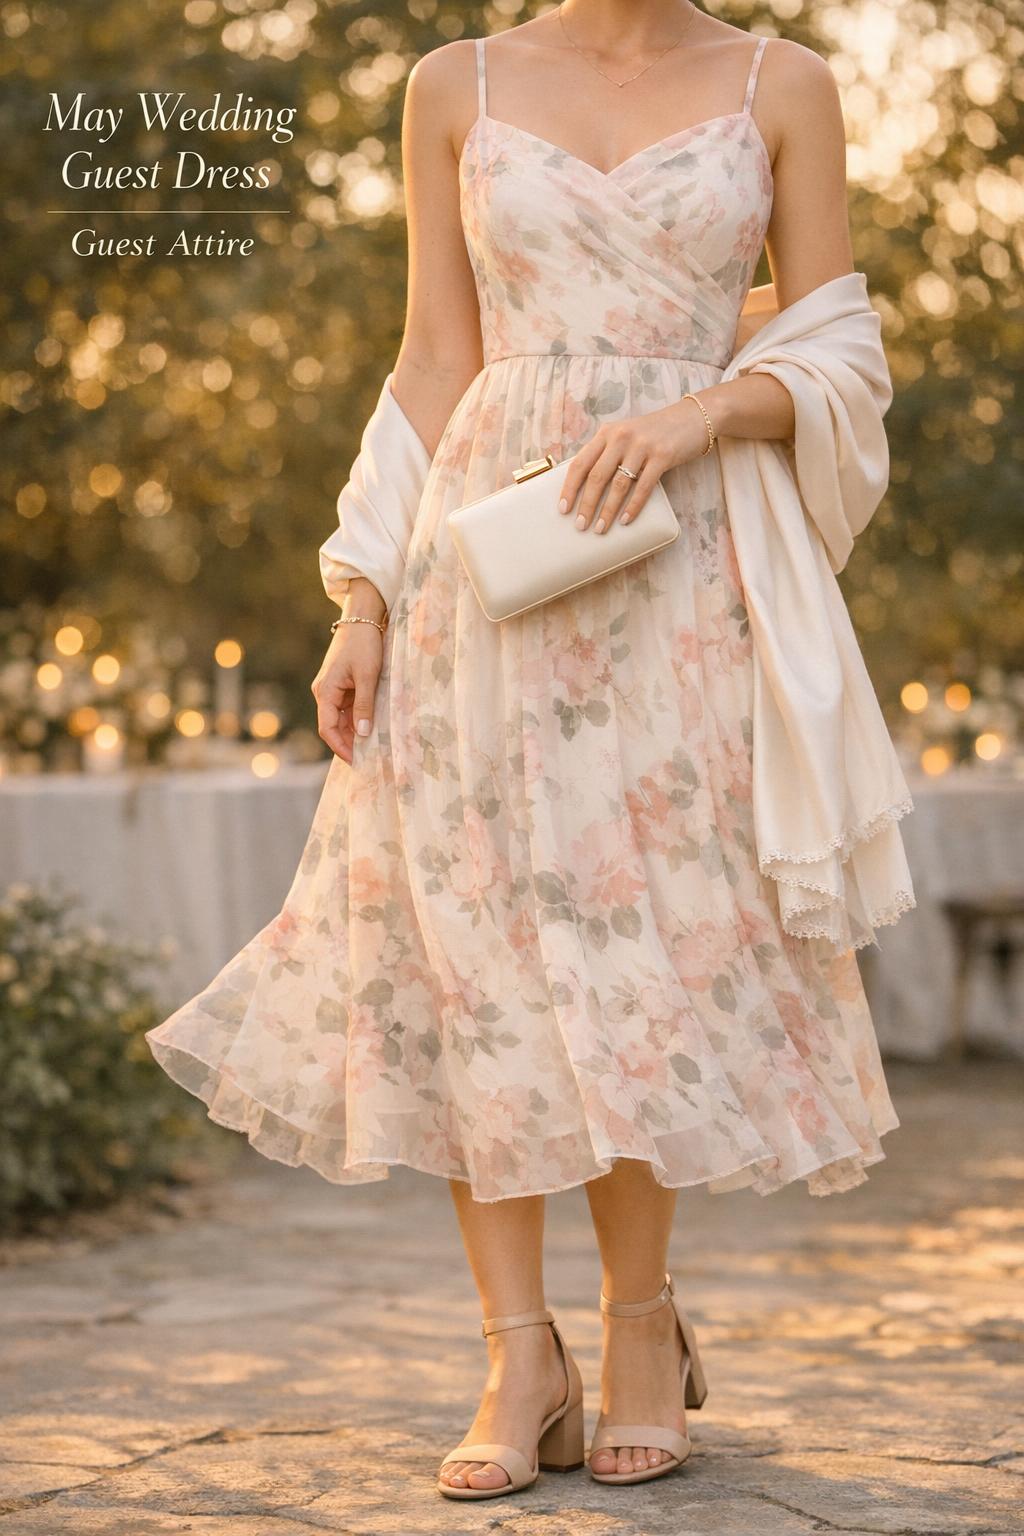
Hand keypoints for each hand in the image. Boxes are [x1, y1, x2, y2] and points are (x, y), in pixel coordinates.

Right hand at [311, 598, 384, 764]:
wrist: (362, 618)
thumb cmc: (364, 645)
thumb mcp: (368, 676)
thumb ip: (365, 706)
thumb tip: (363, 734)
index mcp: (325, 691)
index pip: (327, 729)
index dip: (341, 748)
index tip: (357, 761)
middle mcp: (325, 692)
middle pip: (333, 727)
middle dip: (348, 744)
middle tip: (368, 760)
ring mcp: (333, 689)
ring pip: (341, 719)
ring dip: (354, 733)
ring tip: (372, 749)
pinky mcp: (343, 685)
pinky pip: (348, 709)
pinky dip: (358, 720)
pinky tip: (372, 729)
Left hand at [558, 397, 713, 533]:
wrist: (692, 418)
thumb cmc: (654, 434)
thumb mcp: (625, 436)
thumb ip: (607, 454)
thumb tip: (586, 488)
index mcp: (607, 433)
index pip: (580, 463)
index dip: (569, 488)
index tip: (563, 509)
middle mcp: (621, 437)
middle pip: (597, 476)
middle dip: (587, 504)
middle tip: (580, 526)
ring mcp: (642, 446)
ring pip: (618, 485)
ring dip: (607, 510)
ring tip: (600, 528)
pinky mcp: (662, 456)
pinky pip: (643, 487)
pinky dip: (633, 507)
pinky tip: (625, 521)